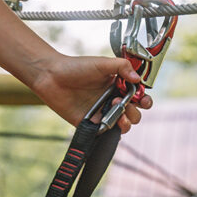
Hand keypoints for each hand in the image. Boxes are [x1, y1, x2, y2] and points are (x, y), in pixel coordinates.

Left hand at [30, 54, 153, 132]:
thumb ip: (122, 67)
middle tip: (125, 105)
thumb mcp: (102, 63)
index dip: (144, 99)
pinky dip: (112, 132)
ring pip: (123, 124)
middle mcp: (112, 100)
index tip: (143, 99)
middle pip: (134, 112)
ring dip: (127, 122)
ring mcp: (102, 112)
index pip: (138, 96)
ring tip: (120, 115)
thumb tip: (138, 79)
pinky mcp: (91, 124)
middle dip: (135, 112)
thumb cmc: (75, 67)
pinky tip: (110, 124)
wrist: (52, 77)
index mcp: (118, 85)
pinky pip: (107, 132)